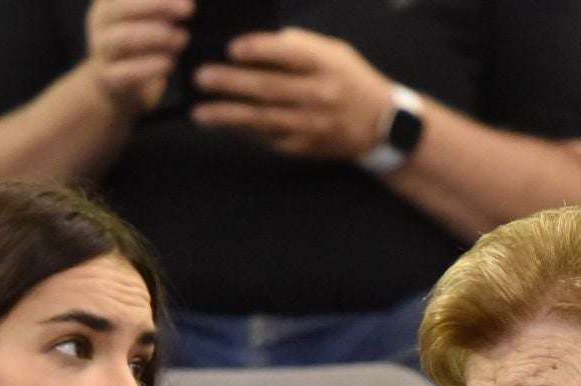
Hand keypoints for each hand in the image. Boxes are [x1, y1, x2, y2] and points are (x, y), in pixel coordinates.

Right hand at [83, 0, 193, 116]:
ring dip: (157, 36)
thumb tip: (186, 1)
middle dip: (158, 5)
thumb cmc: (142, 40)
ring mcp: (102, 49)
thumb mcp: (150, 17)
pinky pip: (126, 71)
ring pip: (123, 38)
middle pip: (122, 7)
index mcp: (109, 1)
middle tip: (188, 9)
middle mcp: (101, 22)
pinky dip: (150, 66)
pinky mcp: (108, 76)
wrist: (119, 82)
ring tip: (183, 38)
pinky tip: (169, 63)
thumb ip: (163, 7)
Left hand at [191, 28, 393, 161]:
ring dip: (227, 116)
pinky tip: (220, 125)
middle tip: (201, 77)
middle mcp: (319, 95)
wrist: (380, 126)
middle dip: (231, 83)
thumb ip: (298, 46)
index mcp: (326, 64)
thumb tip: (253, 42)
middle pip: (269, 88)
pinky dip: (241, 132)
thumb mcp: (334, 52)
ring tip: (199, 113)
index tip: (231, 47)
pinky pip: (266, 138)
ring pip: (263, 119)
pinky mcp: (302, 147)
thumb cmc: (349, 80)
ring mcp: (310, 125)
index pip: (290, 54)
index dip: (259, 49)